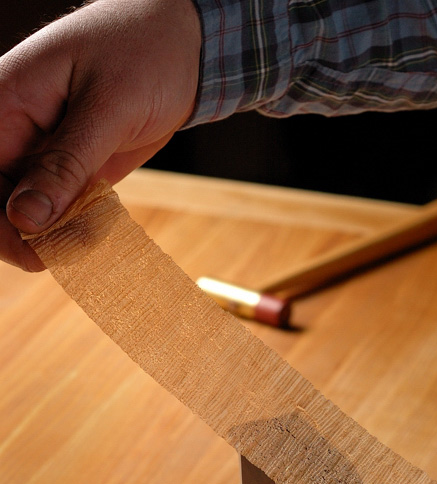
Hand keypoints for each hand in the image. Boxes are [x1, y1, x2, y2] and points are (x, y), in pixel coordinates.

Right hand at [0, 0, 200, 270]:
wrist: (185, 45)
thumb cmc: (144, 51)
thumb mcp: (106, 108)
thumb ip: (65, 164)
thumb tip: (26, 217)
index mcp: (6, 100)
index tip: (31, 251)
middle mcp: (16, 129)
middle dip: (29, 235)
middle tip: (71, 252)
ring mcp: (43, 151)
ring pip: (30, 212)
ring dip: (57, 235)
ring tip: (90, 239)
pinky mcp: (73, 167)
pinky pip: (62, 209)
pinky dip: (79, 226)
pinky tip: (98, 229)